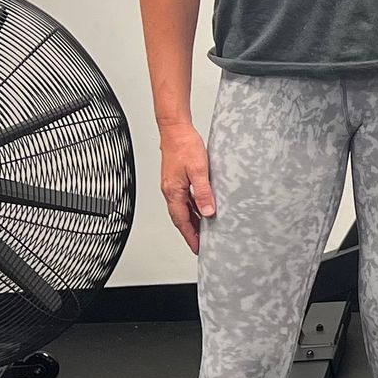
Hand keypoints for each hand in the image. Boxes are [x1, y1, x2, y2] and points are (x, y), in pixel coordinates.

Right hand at [158, 122, 214, 253]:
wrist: (175, 129)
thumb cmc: (184, 145)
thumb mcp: (198, 171)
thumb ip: (203, 193)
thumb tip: (208, 212)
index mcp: (173, 192)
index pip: (182, 221)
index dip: (190, 236)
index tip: (197, 248)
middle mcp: (170, 191)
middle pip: (180, 218)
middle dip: (190, 232)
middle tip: (201, 245)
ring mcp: (172, 185)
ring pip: (182, 209)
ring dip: (192, 221)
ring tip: (204, 231)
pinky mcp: (176, 179)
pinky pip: (184, 199)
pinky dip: (192, 208)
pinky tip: (202, 209)